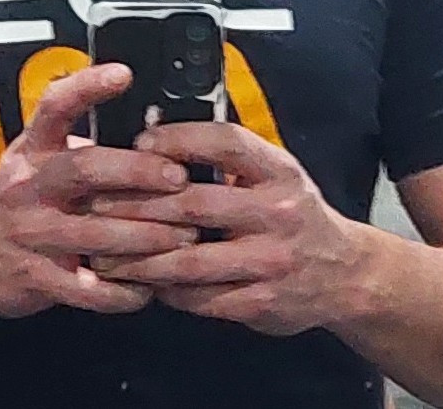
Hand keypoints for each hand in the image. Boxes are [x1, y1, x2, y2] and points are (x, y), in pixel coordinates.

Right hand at [0, 63, 197, 318]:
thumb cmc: (22, 197)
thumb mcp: (39, 158)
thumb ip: (81, 145)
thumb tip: (150, 129)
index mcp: (34, 148)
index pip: (55, 105)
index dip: (88, 86)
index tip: (124, 74)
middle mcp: (29, 184)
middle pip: (85, 168)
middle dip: (138, 172)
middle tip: (180, 178)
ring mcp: (30, 233)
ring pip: (95, 234)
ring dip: (146, 237)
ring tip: (186, 236)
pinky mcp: (34, 277)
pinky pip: (87, 289)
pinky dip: (122, 292)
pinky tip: (148, 288)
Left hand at [90, 123, 370, 336]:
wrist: (346, 274)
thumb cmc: (292, 212)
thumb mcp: (273, 173)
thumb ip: (227, 158)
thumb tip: (157, 139)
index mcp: (279, 171)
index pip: (226, 143)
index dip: (179, 139)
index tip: (138, 142)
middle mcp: (278, 213)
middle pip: (196, 204)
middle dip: (138, 206)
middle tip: (96, 205)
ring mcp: (271, 262)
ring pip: (191, 261)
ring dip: (141, 259)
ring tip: (104, 255)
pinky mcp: (263, 303)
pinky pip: (202, 299)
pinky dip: (167, 290)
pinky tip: (143, 282)